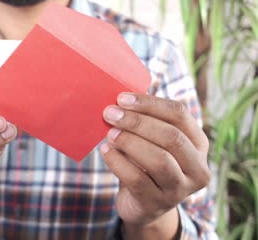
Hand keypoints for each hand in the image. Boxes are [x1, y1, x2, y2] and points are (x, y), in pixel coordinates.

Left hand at [100, 93, 209, 237]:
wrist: (142, 205)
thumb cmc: (144, 164)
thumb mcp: (150, 141)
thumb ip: (143, 121)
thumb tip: (120, 102)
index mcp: (198, 143)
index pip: (180, 115)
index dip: (150, 104)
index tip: (122, 98)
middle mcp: (197, 167)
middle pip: (171, 137)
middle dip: (137, 122)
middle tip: (110, 114)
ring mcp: (180, 189)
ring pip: (159, 160)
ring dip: (129, 141)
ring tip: (109, 133)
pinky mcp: (158, 204)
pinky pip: (137, 179)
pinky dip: (118, 161)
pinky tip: (106, 150)